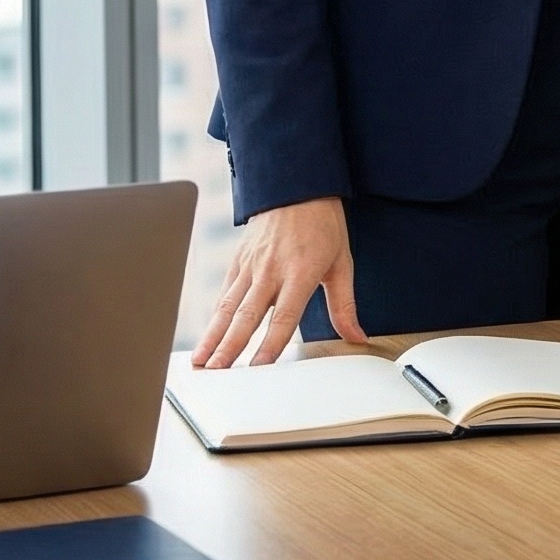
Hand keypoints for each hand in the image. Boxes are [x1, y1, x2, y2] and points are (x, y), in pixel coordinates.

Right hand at [191, 196, 365, 366]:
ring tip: (202, 363)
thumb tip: (357, 337)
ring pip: (228, 307)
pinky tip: (206, 338)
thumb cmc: (324, 225)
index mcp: (301, 272)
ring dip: (213, 337)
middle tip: (217, 372)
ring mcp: (251, 265)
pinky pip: (224, 294)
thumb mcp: (342, 263)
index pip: (285, 316)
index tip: (258, 367)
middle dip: (230, 346)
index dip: (270, 343)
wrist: (298, 186)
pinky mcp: (238, 261)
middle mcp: (272, 270)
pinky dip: (213, 318)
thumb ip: (345, 305)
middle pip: (248, 315)